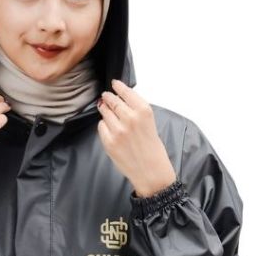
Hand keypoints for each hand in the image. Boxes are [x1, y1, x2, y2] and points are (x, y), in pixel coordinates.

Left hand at [96, 79, 176, 196]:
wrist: (151, 171)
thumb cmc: (153, 150)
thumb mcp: (150, 124)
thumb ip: (136, 112)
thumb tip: (120, 101)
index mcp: (144, 111)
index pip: (126, 92)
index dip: (118, 86)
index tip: (114, 84)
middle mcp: (130, 118)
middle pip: (113, 100)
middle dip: (108, 97)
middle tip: (106, 96)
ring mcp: (118, 130)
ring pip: (105, 112)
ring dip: (105, 110)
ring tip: (106, 110)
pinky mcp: (109, 141)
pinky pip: (101, 126)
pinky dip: (104, 125)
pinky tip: (110, 129)